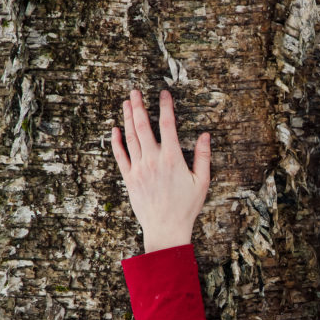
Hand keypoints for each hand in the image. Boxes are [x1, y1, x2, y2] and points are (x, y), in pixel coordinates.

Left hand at [111, 89, 210, 252]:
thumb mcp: (201, 182)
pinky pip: (120, 156)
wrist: (166, 228)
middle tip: (135, 91)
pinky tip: (115, 130)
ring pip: (130, 138)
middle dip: (139, 106)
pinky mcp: (129, 178)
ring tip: (126, 103)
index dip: (166, 107)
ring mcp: (139, 168)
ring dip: (127, 118)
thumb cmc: (186, 207)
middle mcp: (153, 160)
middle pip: (143, 126)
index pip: (168, 125)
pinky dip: (116, 142)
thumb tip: (205, 135)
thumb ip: (203, 157)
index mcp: (172, 158)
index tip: (164, 94)